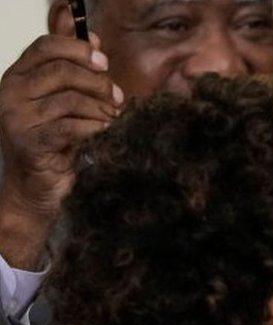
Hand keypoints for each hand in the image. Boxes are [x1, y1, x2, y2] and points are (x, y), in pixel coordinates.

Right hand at [0, 8, 121, 268]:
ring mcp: (16, 119)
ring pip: (71, 100)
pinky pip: (72, 126)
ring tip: (112, 121)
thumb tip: (95, 41)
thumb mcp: (66, 104)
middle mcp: (10, 94)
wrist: (36, 190)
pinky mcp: (30, 143)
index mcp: (17, 78)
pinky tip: (103, 134)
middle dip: (99, 83)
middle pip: (63, 71)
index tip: (104, 61)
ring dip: (101, 110)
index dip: (79, 49)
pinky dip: (95, 129)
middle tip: (118, 99)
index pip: (45, 46)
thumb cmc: (56, 146)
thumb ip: (75, 73)